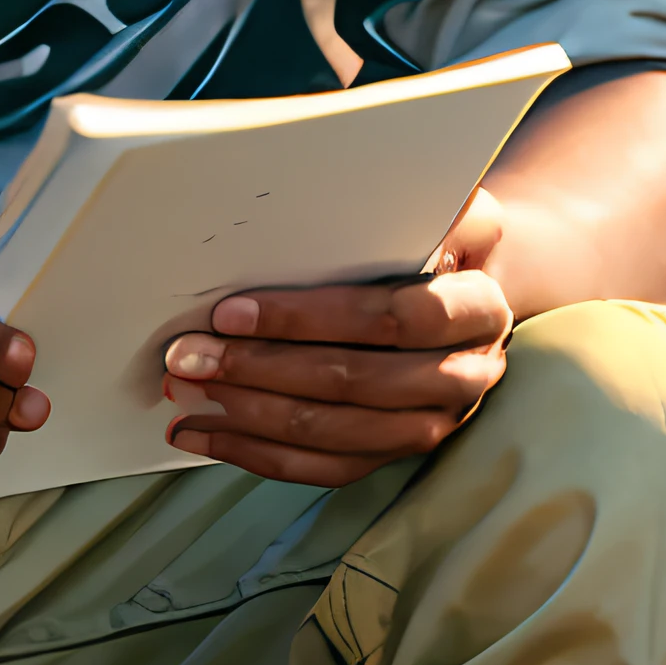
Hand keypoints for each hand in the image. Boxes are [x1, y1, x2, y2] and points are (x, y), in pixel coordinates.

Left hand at [159, 193, 512, 486]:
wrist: (467, 290)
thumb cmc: (439, 240)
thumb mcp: (447, 206)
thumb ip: (416, 203)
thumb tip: (350, 197)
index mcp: (478, 309)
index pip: (392, 319)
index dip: (307, 318)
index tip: (231, 311)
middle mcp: (465, 375)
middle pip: (355, 382)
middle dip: (260, 369)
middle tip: (190, 354)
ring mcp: (432, 423)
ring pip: (334, 432)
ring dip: (250, 414)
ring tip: (187, 391)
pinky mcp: (396, 452)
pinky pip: (323, 467)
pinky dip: (257, 453)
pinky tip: (206, 432)